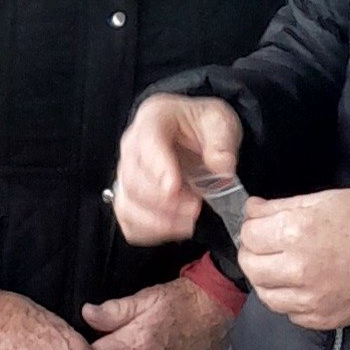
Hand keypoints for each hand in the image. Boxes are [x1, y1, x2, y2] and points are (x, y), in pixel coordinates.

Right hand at [110, 91, 242, 246]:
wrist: (195, 140)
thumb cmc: (202, 127)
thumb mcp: (220, 122)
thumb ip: (222, 141)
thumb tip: (223, 165)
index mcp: (154, 117)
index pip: (147, 140)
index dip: (158, 166)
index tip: (174, 188)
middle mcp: (133, 146)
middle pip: (133, 178)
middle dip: (162, 201)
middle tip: (194, 207)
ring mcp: (126, 175)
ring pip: (127, 203)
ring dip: (157, 221)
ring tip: (188, 222)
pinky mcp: (128, 199)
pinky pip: (129, 222)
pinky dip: (150, 232)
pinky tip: (175, 229)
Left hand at [236, 188, 349, 332]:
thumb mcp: (324, 199)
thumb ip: (280, 207)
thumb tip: (251, 211)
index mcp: (296, 232)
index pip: (249, 234)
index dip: (252, 226)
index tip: (260, 224)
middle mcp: (297, 270)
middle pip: (251, 266)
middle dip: (253, 252)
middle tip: (265, 245)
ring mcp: (308, 300)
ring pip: (265, 295)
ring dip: (267, 279)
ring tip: (280, 267)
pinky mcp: (319, 319)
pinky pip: (288, 313)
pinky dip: (288, 299)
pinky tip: (300, 285)